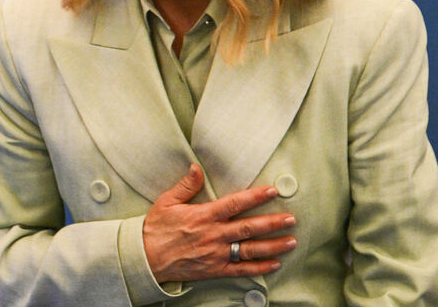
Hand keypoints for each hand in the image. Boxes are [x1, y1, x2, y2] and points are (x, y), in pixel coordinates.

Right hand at [143, 164, 296, 282]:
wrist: (145, 258)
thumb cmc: (155, 228)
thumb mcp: (166, 201)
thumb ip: (186, 185)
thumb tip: (197, 167)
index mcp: (204, 215)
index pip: (235, 203)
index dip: (256, 196)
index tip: (272, 191)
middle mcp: (214, 235)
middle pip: (249, 227)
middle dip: (273, 222)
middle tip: (291, 218)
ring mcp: (216, 254)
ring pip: (250, 249)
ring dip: (273, 245)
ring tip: (291, 241)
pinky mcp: (215, 270)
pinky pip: (241, 269)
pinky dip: (259, 267)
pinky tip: (274, 264)